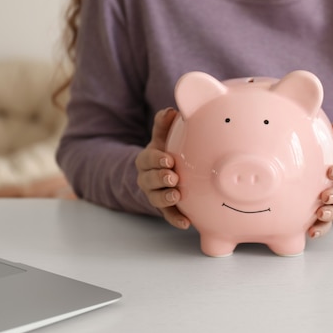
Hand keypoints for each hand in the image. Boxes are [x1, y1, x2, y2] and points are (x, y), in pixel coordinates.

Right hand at [135, 108, 189, 229]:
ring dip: (166, 198)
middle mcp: (147, 179)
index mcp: (146, 160)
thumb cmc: (164, 152)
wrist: (161, 173)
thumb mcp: (162, 138)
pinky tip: (187, 223)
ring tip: (177, 195)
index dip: (156, 160)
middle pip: (149, 180)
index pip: (148, 159)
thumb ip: (164, 125)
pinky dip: (176, 219)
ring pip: (156, 198)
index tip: (168, 159)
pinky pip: (168, 215)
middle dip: (160, 179)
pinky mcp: (165, 209)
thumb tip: (170, 110)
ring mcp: (154, 195)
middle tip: (173, 177)